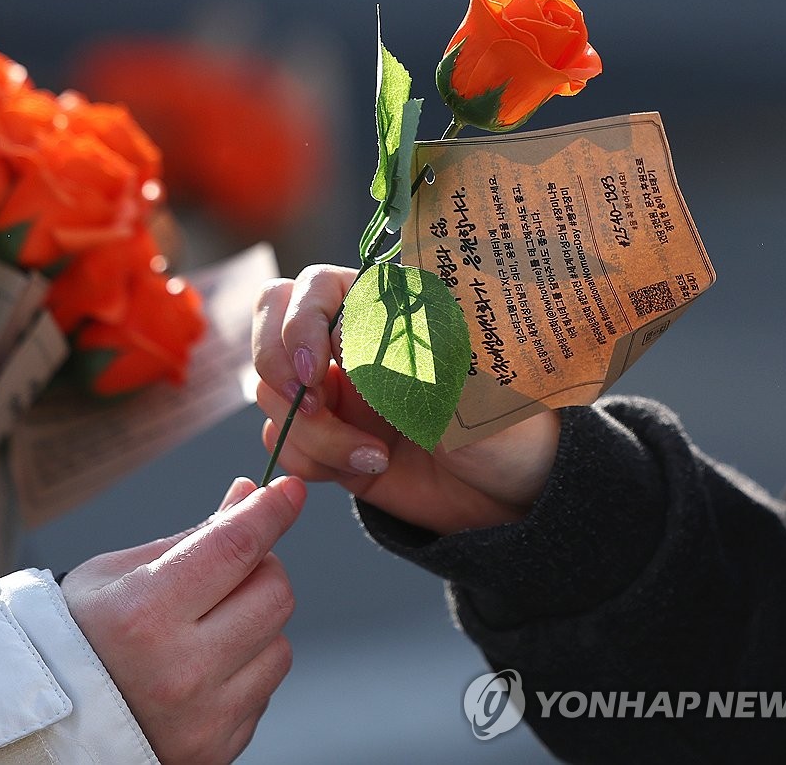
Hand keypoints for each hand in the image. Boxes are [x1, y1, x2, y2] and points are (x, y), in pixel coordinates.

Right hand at [62, 475, 304, 764]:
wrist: (46, 723)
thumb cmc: (76, 636)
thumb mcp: (117, 573)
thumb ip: (192, 537)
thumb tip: (250, 498)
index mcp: (144, 613)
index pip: (234, 547)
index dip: (270, 512)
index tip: (289, 491)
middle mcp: (179, 670)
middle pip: (274, 594)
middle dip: (262, 569)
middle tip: (229, 571)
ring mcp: (202, 718)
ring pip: (280, 646)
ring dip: (256, 626)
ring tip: (205, 630)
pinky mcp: (216, 751)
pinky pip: (263, 692)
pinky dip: (244, 671)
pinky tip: (200, 671)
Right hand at [253, 265, 560, 534]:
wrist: (515, 498)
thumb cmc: (505, 426)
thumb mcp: (461, 384)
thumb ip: (402, 356)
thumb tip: (340, 336)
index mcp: (389, 308)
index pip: (313, 286)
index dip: (301, 323)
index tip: (320, 367)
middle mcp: (352, 341)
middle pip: (271, 324)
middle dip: (278, 366)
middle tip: (314, 404)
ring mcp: (336, 390)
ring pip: (273, 392)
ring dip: (311, 431)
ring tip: (373, 454)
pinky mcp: (327, 440)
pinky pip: (283, 442)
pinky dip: (312, 460)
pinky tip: (366, 468)